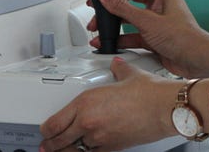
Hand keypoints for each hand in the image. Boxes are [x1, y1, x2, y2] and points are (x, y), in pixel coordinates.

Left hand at [39, 56, 174, 150]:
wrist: (164, 109)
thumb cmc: (148, 93)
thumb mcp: (127, 75)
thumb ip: (117, 69)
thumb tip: (116, 65)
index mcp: (85, 102)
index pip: (55, 121)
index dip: (46, 128)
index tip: (44, 129)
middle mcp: (88, 122)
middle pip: (60, 139)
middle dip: (50, 143)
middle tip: (45, 143)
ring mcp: (100, 138)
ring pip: (74, 149)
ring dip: (64, 151)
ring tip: (57, 151)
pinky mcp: (113, 148)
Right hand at [88, 0, 208, 77]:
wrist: (198, 62)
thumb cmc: (184, 38)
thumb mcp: (147, 21)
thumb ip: (122, 7)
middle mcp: (158, 4)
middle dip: (109, 2)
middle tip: (95, 4)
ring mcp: (154, 20)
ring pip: (127, 16)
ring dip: (112, 22)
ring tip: (98, 26)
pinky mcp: (152, 36)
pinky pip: (131, 33)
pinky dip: (119, 38)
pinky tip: (109, 42)